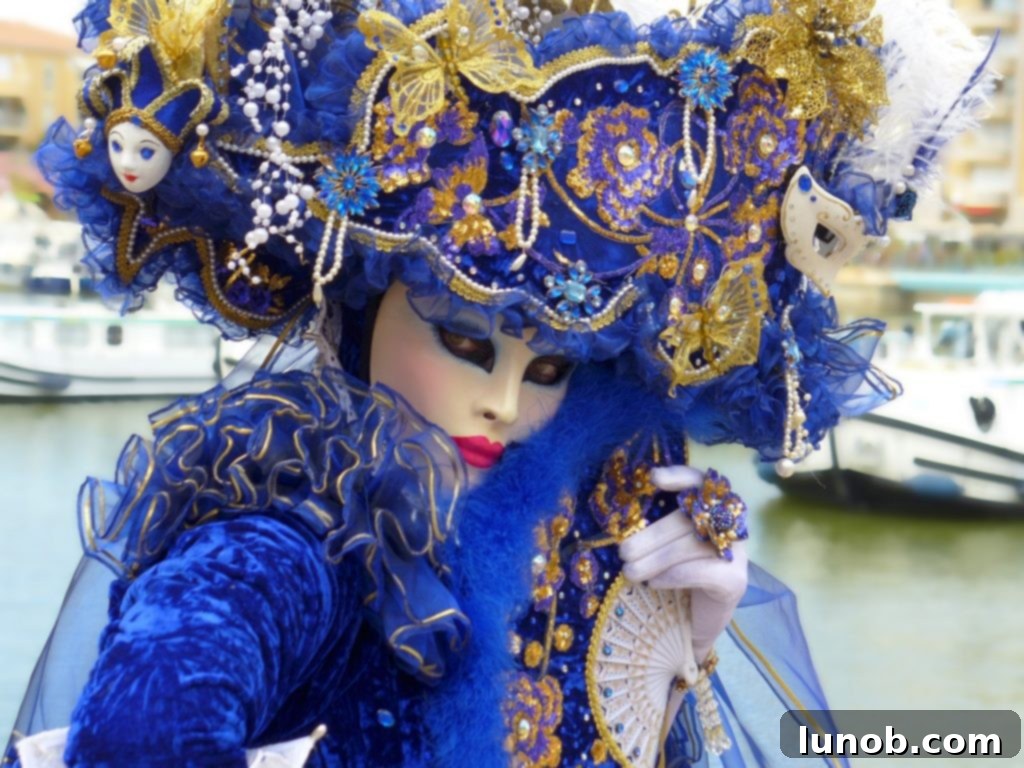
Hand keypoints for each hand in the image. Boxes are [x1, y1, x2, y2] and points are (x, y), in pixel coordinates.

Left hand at [618, 465, 748, 664]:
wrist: (694, 622)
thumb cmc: (675, 577)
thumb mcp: (663, 547)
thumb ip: (655, 528)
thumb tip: (622, 520)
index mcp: (711, 509)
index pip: (699, 482)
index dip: (679, 476)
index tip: (654, 477)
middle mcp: (728, 526)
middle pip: (688, 519)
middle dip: (650, 535)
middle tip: (623, 552)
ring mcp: (736, 553)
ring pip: (692, 545)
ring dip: (655, 559)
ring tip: (631, 572)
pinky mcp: (735, 580)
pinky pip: (702, 571)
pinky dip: (673, 576)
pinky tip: (654, 582)